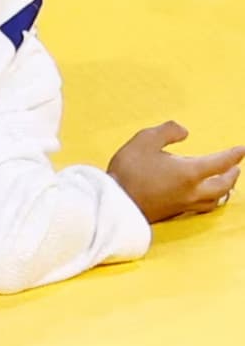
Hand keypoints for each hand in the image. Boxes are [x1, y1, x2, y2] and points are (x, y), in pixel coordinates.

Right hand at [107, 121, 243, 221]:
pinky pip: (201, 208)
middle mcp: (192, 191)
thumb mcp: (144, 140)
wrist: (113, 203)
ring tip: (225, 185)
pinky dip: (210, 201)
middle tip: (236, 167)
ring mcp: (183, 204)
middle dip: (232, 175)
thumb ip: (166, 132)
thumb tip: (184, 131)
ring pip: (214, 200)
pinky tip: (203, 198)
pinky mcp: (172, 213)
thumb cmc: (129, 171)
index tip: (242, 148)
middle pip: (223, 185)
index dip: (234, 154)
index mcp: (190, 172)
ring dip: (224, 190)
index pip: (220, 162)